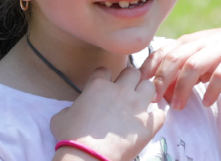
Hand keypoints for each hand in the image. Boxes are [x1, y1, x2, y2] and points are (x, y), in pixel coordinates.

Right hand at [49, 65, 165, 160]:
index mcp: (98, 85)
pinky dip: (155, 118)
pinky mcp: (148, 124)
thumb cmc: (71, 138)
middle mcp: (120, 91)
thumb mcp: (60, 117)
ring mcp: (137, 106)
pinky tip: (147, 123)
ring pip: (150, 87)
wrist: (88, 157)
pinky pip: (160, 113)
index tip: (103, 87)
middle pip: (132, 72)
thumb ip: (71, 107)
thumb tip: (73, 110)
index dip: (104, 78)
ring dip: (145, 94)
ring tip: (139, 105)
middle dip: (129, 80)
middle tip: (124, 93)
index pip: (105, 69)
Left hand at [143, 23, 220, 106]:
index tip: (138, 87)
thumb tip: (160, 90)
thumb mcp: (199, 55)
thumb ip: (180, 68)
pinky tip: (207, 102)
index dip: (148, 69)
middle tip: (154, 100)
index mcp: (188, 41)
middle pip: (174, 58)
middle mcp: (200, 43)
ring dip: (183, 87)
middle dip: (162, 80)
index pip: (162, 52)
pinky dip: (211, 90)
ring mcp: (218, 50)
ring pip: (193, 66)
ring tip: (178, 107)